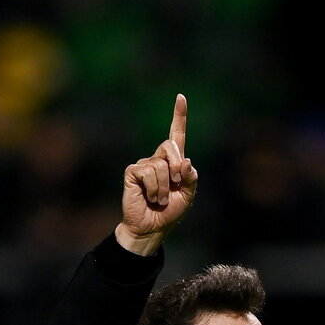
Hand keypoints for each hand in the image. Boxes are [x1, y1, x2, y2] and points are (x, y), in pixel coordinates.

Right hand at [116, 93, 197, 255]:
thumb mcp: (187, 196)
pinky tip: (150, 198)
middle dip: (177, 168)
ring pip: (160, 165)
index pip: (176, 135)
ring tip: (160, 199)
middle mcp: (157, 159)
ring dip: (165, 187)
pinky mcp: (133, 172)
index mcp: (173, 162)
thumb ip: (191, 178)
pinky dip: (154, 188)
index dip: (179, 117)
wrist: (152, 228)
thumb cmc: (169, 213)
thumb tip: (186, 161)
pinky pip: (148, 173)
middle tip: (174, 186)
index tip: (181, 97)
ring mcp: (144, 165)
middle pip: (170, 146)